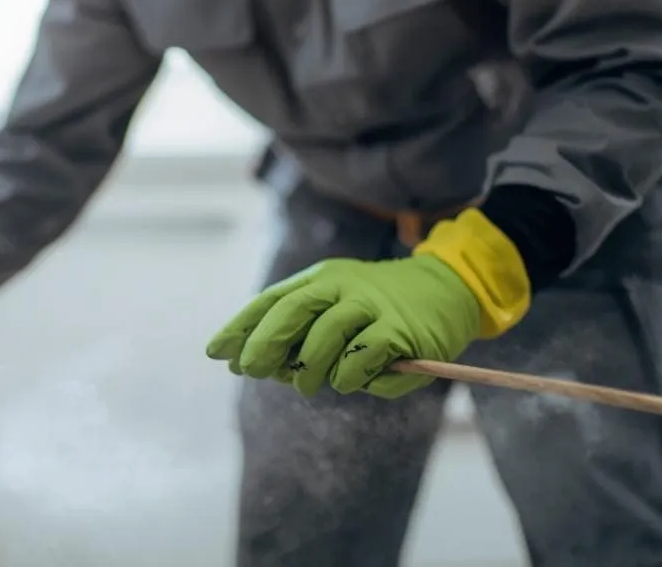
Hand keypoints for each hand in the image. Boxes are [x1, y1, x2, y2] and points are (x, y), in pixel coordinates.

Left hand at [205, 254, 480, 398]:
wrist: (446, 289)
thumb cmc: (379, 306)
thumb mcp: (337, 307)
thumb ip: (300, 331)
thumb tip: (251, 363)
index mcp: (321, 278)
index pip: (272, 300)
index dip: (241, 326)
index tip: (215, 352)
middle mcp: (344, 286)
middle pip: (293, 311)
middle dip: (264, 343)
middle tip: (249, 370)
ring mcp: (373, 306)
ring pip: (325, 340)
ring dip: (309, 369)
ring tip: (306, 384)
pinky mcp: (401, 330)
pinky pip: (363, 359)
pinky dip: (351, 377)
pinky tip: (350, 379)